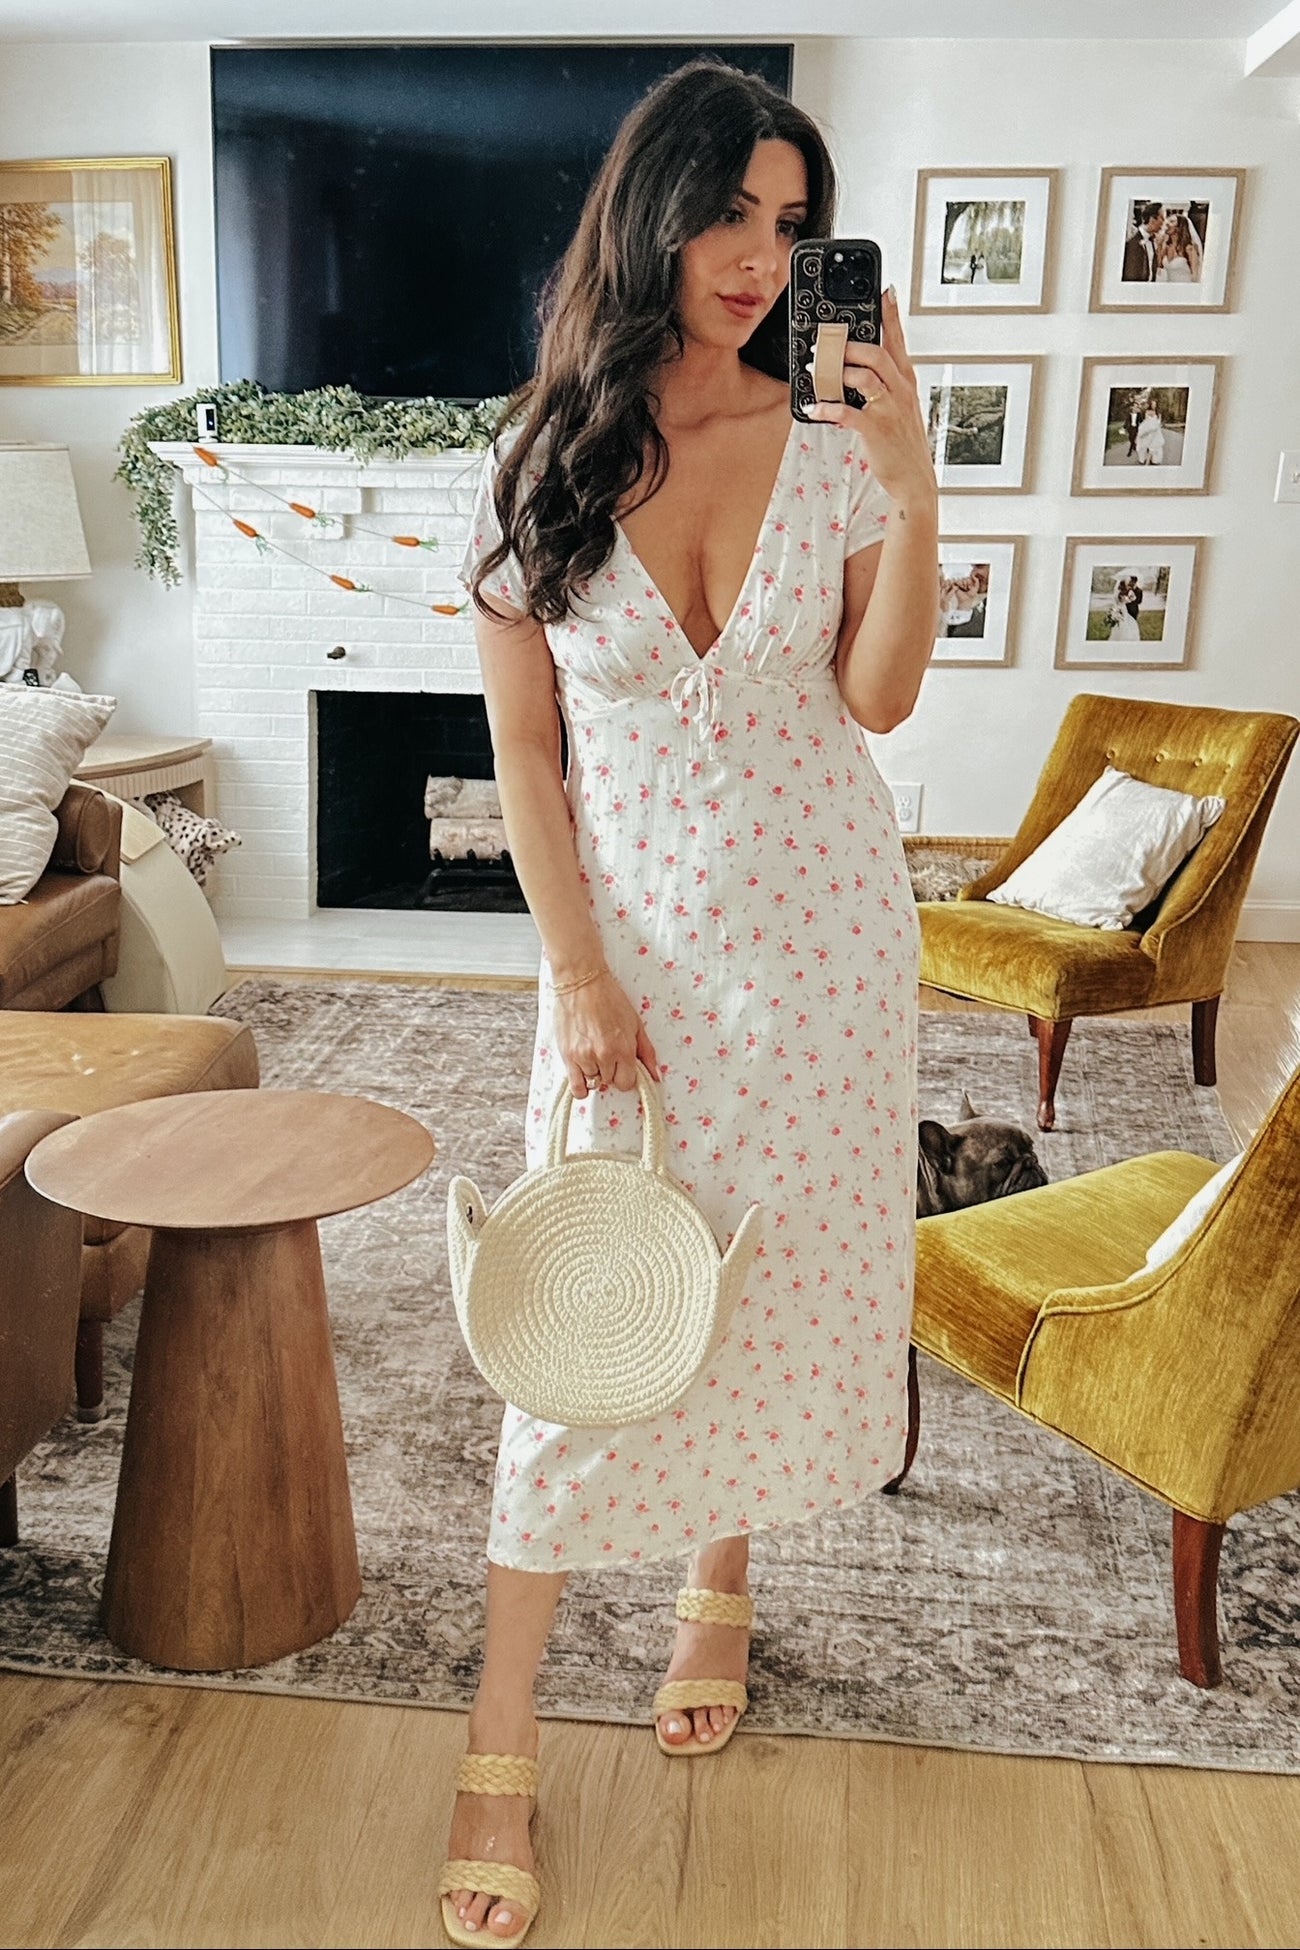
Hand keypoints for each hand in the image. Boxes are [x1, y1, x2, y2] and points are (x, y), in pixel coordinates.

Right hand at [554, 970, 659, 1099]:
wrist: (581, 982)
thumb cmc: (608, 998)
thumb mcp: (635, 1023)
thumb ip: (646, 1052)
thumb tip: (655, 1075)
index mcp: (624, 1048)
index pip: (626, 1083)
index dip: (624, 1076)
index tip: (621, 1067)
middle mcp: (604, 1056)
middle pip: (609, 1082)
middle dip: (609, 1071)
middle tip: (605, 1052)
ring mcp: (585, 1057)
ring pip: (593, 1081)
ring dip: (594, 1071)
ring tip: (591, 1052)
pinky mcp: (568, 1055)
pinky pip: (576, 1087)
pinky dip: (581, 1086)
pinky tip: (582, 1074)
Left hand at [804, 287, 936, 506]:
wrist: (914, 479)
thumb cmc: (903, 443)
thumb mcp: (901, 407)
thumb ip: (884, 384)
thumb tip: (858, 368)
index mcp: (905, 381)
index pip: (898, 340)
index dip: (890, 314)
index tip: (883, 291)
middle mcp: (899, 390)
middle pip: (876, 352)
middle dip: (848, 344)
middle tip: (826, 342)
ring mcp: (889, 409)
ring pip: (863, 376)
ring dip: (836, 371)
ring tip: (816, 370)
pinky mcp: (875, 429)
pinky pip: (847, 413)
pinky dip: (826, 408)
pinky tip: (813, 407)